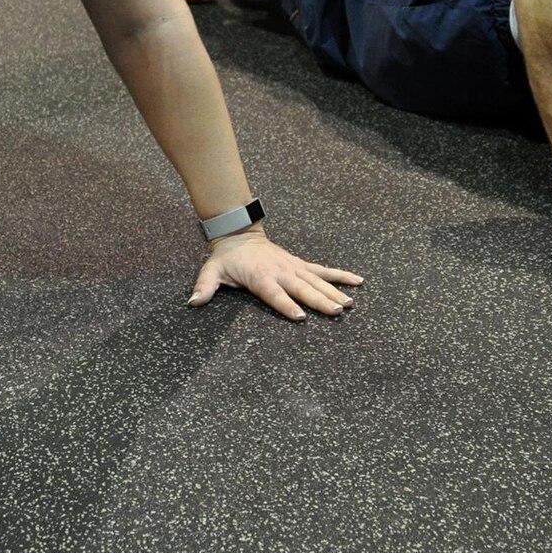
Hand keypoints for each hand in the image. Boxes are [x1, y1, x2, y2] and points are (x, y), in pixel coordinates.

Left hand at [190, 230, 362, 320]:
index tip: (300, 316)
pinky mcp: (301, 265)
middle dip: (320, 301)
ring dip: (334, 291)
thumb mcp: (211, 272)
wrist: (239, 235)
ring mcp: (294, 268)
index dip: (287, 305)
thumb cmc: (227, 259)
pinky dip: (341, 275)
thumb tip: (192, 302)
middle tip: (337, 311)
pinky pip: (324, 270)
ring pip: (317, 281)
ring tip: (350, 303)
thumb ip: (204, 288)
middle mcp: (281, 273)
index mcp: (261, 278)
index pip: (275, 294)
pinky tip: (358, 281)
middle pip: (303, 289)